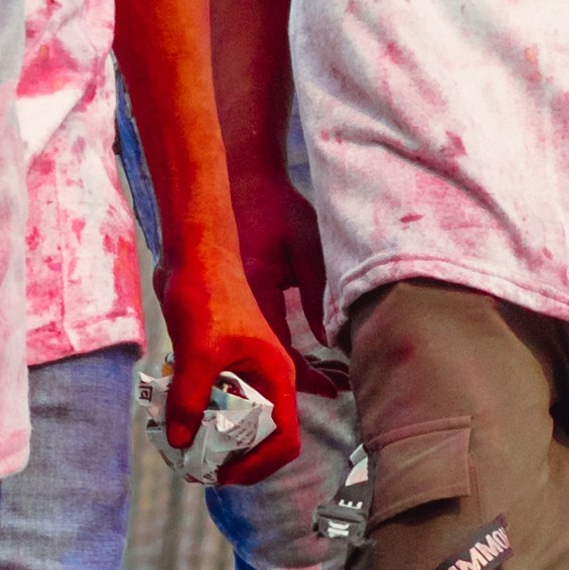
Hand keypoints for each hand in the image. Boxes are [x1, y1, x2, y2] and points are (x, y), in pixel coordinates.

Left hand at [162, 270, 301, 484]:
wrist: (192, 253)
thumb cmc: (207, 295)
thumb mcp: (198, 352)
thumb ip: (190, 400)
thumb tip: (180, 441)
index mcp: (276, 377)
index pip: (285, 439)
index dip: (260, 466)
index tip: (224, 474)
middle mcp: (263, 379)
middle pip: (259, 437)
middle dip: (231, 459)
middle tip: (196, 468)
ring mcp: (240, 372)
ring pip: (232, 422)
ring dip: (210, 439)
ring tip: (179, 448)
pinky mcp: (218, 364)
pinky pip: (211, 402)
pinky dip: (195, 415)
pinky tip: (169, 418)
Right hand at [223, 150, 327, 363]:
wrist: (244, 181)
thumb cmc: (279, 209)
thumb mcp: (307, 250)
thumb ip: (316, 299)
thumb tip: (328, 343)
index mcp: (254, 293)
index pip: (279, 353)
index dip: (308, 377)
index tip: (334, 388)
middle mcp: (236, 306)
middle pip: (266, 360)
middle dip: (303, 378)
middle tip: (338, 383)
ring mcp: (230, 304)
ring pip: (260, 350)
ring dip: (292, 365)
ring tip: (329, 373)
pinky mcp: (232, 298)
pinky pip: (255, 333)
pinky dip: (279, 346)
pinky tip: (306, 349)